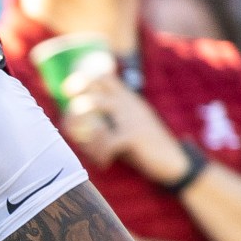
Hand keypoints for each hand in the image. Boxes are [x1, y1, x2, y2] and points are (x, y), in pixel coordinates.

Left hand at [61, 67, 187, 180]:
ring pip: (95, 103)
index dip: (82, 79)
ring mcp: (131, 117)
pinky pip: (105, 141)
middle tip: (70, 120)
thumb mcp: (126, 127)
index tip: (67, 91)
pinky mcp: (134, 135)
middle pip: (96, 83)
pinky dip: (100, 154)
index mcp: (127, 100)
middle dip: (76, 97)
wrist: (174, 162)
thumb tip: (71, 122)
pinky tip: (105, 162)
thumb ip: (105, 121)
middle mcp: (128, 103)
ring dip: (81, 123)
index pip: (104, 77)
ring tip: (87, 146)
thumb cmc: (143, 146)